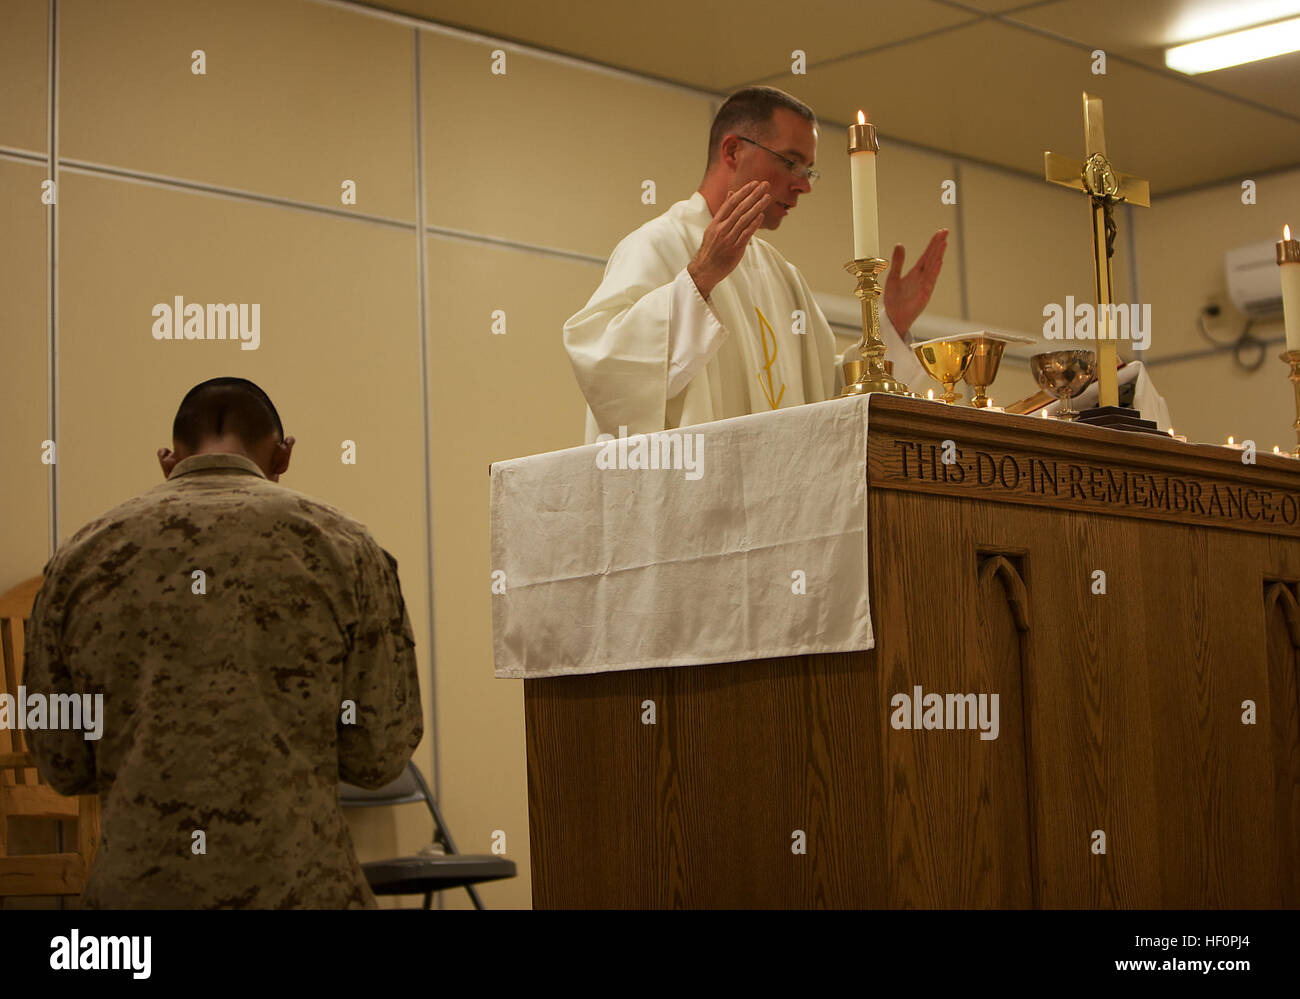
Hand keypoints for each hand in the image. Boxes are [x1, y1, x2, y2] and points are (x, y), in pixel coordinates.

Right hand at [688, 181, 770, 298]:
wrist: (705, 269)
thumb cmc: (711, 248)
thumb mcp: (714, 227)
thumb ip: (724, 210)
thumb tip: (731, 193)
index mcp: (716, 222)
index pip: (731, 202)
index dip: (743, 192)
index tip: (754, 183)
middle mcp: (722, 228)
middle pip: (740, 208)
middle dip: (754, 195)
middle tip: (765, 185)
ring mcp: (728, 239)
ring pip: (744, 219)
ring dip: (757, 207)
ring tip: (767, 197)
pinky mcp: (735, 249)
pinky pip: (746, 234)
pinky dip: (754, 224)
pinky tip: (761, 215)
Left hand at [884, 229, 947, 338]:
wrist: (893, 318)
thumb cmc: (894, 300)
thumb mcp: (893, 277)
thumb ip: (898, 262)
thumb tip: (899, 244)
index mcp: (916, 273)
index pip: (927, 255)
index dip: (933, 243)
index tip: (941, 232)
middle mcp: (923, 278)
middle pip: (933, 258)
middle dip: (938, 244)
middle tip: (945, 231)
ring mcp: (925, 286)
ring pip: (933, 268)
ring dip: (938, 255)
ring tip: (944, 243)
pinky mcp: (924, 296)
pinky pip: (930, 282)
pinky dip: (934, 272)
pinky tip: (939, 262)